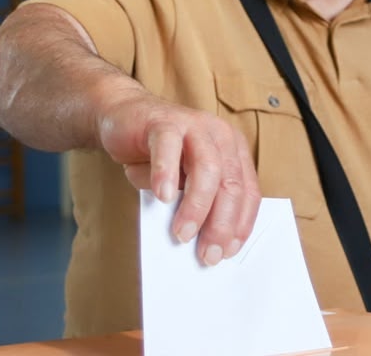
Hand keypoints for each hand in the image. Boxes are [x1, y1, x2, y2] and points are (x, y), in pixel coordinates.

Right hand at [98, 90, 260, 266]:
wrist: (123, 116)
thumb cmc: (158, 154)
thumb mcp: (183, 181)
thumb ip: (195, 202)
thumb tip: (202, 242)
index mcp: (233, 150)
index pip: (247, 191)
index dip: (241, 224)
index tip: (229, 251)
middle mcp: (219, 135)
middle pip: (230, 184)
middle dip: (221, 224)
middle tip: (208, 254)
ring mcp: (193, 126)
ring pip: (206, 168)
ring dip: (196, 206)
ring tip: (182, 233)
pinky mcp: (163, 122)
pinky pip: (168, 149)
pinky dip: (166, 175)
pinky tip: (163, 197)